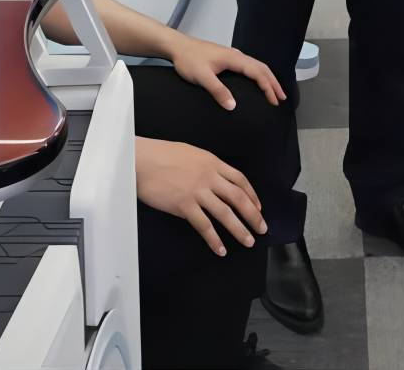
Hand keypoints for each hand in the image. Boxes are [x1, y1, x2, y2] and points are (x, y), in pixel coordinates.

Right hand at [135, 137, 265, 256]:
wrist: (141, 159)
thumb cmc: (161, 154)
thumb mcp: (191, 154)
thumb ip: (206, 166)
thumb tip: (214, 178)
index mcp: (212, 162)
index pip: (240, 180)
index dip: (252, 195)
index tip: (258, 208)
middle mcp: (209, 177)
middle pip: (239, 198)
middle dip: (253, 215)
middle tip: (262, 228)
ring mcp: (198, 191)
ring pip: (225, 213)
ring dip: (239, 230)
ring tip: (248, 241)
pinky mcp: (184, 205)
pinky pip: (204, 226)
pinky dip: (214, 239)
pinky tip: (220, 249)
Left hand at [168, 34, 285, 109]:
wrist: (177, 46)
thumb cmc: (189, 60)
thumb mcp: (202, 77)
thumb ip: (217, 91)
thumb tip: (233, 106)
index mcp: (234, 58)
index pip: (257, 72)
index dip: (268, 86)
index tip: (274, 101)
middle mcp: (236, 55)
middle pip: (261, 67)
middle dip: (273, 83)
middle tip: (282, 98)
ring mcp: (232, 55)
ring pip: (256, 65)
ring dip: (267, 78)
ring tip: (274, 91)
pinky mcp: (227, 58)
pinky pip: (249, 66)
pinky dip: (258, 74)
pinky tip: (256, 81)